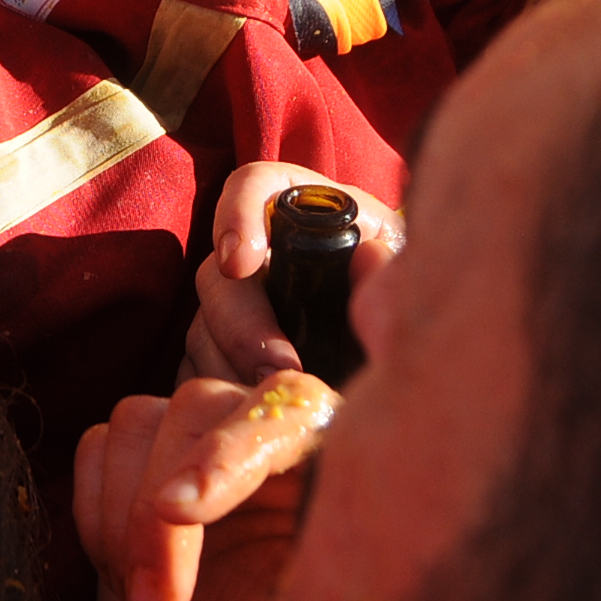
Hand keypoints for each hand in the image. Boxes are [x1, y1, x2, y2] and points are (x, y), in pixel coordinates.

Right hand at [76, 373, 337, 600]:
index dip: (229, 451)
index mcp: (339, 463)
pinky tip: (123, 581)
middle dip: (160, 509)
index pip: (286, 410)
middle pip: (201, 406)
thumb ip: (330, 582)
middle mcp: (274, 440)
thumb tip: (331, 535)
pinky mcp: (144, 468)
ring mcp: (205, 450)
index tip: (182, 511)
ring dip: (123, 514)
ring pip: (141, 420)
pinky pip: (101, 449)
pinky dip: (96, 513)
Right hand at [186, 159, 400, 385]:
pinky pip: (195, 374)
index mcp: (300, 208)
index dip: (237, 215)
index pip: (253, 186)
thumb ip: (394, 258)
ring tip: (274, 403)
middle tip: (279, 370)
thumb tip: (371, 258)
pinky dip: (217, 397)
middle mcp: (254, 250)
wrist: (394, 330)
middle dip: (242, 328)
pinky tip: (250, 415)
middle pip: (218, 276)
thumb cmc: (399, 286)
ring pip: (202, 331)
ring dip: (231, 371)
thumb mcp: (405, 263)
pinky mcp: (217, 353)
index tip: (240, 261)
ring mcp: (229, 304)